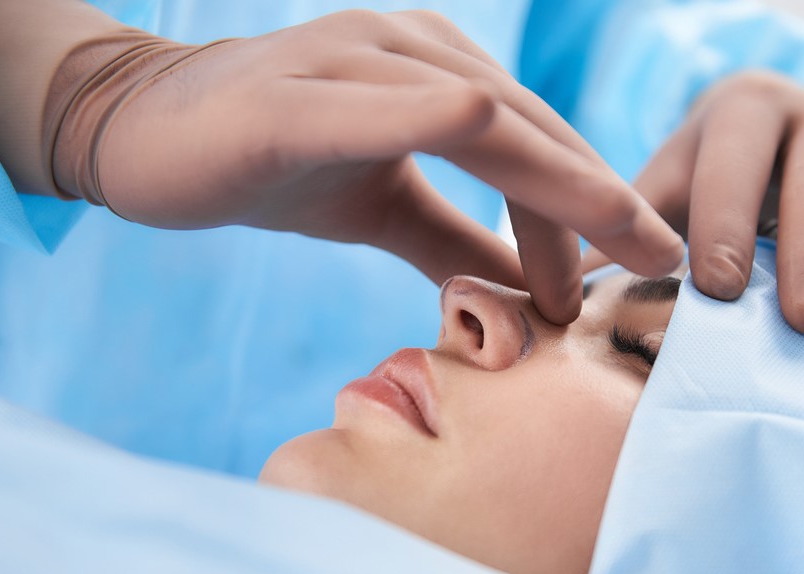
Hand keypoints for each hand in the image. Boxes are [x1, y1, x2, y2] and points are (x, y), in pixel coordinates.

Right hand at [55, 9, 683, 323]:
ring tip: (590, 277)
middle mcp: (410, 48)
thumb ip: (458, 242)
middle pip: (531, 129)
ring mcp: (353, 59)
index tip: (643, 271)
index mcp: (437, 70)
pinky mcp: (294, 97)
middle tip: (663, 269)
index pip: (539, 142)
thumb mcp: (385, 209)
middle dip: (603, 203)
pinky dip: (450, 129)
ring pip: (484, 118)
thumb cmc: (270, 160)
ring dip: (552, 193)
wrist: (140, 132)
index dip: (597, 206)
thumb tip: (532, 295)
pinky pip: (390, 106)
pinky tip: (498, 158)